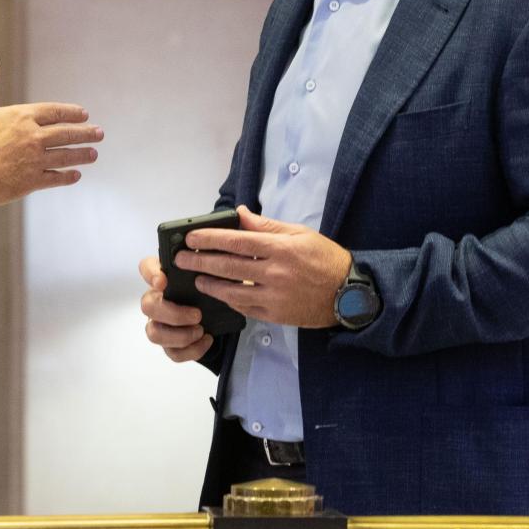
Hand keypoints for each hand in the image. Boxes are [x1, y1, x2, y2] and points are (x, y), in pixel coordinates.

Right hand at [0, 52, 102, 240]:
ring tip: (93, 154)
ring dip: (82, 154)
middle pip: (66, 133)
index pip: (55, 111)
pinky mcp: (32, 181)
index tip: (84, 114)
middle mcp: (32, 136)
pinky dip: (68, 176)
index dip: (72, 113)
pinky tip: (75, 175)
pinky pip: (56, 177)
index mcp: (20, 116)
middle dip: (86, 133)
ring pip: (66, 155)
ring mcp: (34, 160)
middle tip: (99, 133)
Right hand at [138, 255, 213, 362]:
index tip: (163, 281)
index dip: (150, 274)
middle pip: (147, 306)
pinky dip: (191, 350)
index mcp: (163, 278)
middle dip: (173, 314)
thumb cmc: (207, 289)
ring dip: (180, 335)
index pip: (146, 267)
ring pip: (154, 333)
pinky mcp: (170, 344)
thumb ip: (202, 265)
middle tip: (197, 315)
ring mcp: (160, 324)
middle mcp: (156, 300)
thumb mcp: (207, 273)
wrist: (218, 312)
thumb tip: (205, 260)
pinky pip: (172, 353)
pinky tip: (207, 340)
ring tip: (201, 330)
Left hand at [176, 205, 352, 327]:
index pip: (236, 241)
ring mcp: (274, 296)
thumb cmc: (325, 258)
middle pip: (227, 267)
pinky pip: (245, 308)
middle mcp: (275, 273)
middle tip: (180, 260)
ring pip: (232, 291)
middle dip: (199, 262)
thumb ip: (266, 225)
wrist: (348, 293)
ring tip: (196, 279)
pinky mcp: (275, 314)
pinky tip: (219, 294)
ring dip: (210, 285)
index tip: (191, 238)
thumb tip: (239, 214)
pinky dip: (229, 300)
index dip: (209, 239)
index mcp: (280, 248)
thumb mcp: (299, 233)